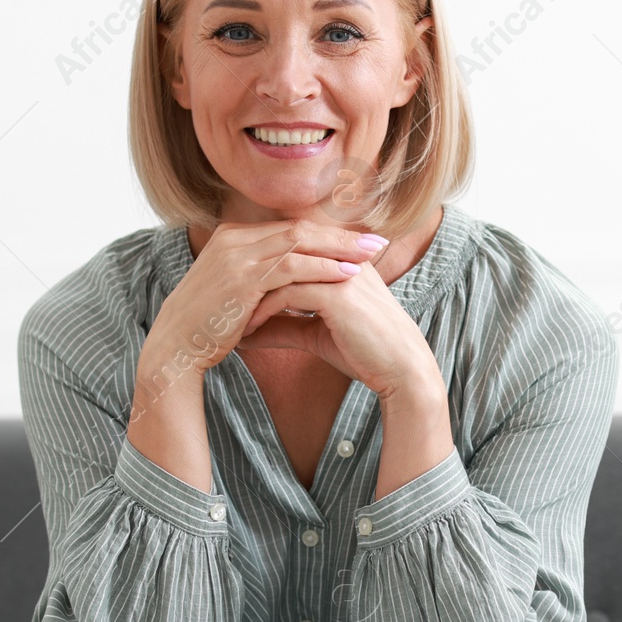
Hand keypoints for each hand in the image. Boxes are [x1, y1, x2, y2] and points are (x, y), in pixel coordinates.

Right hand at [144, 219, 387, 374]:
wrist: (176, 347)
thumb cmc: (209, 327)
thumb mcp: (237, 293)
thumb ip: (264, 279)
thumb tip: (298, 281)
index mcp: (234, 238)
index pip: (291, 228)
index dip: (328, 234)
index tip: (361, 241)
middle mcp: (234, 239)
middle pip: (299, 229)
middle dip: (342, 235)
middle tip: (378, 241)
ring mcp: (237, 256)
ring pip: (298, 242)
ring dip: (339, 248)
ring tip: (372, 255)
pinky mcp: (242, 277)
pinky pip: (291, 267)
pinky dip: (322, 267)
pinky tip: (347, 273)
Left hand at [237, 243, 436, 400]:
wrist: (401, 369)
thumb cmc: (365, 352)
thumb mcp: (315, 335)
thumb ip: (285, 326)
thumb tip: (249, 332)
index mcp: (339, 262)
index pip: (289, 252)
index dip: (259, 272)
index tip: (232, 296)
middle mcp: (340, 260)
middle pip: (281, 255)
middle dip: (248, 277)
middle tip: (220, 300)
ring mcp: (340, 274)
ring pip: (280, 271)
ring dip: (250, 294)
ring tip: (229, 317)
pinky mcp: (337, 294)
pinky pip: (287, 294)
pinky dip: (263, 311)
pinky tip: (247, 329)